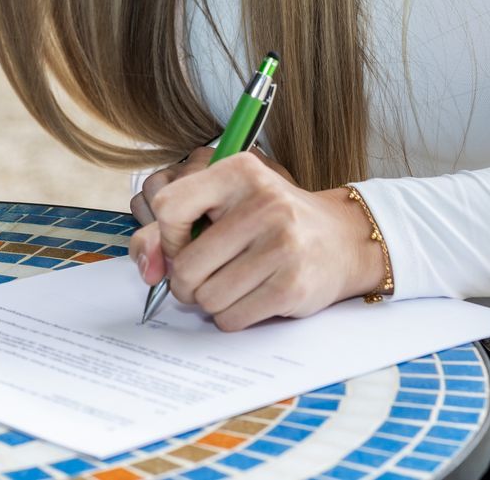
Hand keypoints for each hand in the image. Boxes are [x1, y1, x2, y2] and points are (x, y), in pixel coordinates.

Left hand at [127, 151, 382, 330]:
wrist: (341, 239)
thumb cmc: (273, 221)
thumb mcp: (230, 203)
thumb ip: (178, 227)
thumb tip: (149, 269)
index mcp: (239, 171)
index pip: (169, 206)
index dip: (167, 237)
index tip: (183, 244)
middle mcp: (263, 203)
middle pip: (187, 265)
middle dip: (186, 282)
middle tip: (202, 277)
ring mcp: (282, 245)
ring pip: (207, 297)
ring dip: (210, 301)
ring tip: (230, 285)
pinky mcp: (292, 285)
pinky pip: (231, 318)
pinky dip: (230, 316)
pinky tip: (248, 298)